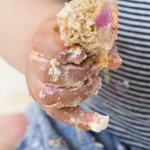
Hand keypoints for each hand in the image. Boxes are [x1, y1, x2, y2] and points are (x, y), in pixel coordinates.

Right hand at [26, 14, 120, 130]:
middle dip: (79, 74)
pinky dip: (81, 120)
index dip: (68, 53)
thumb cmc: (69, 34)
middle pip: (52, 75)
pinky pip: (61, 115)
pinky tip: (99, 121)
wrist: (47, 45)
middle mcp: (34, 65)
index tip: (82, 54)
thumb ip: (100, 40)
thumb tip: (115, 61)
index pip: (51, 49)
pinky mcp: (47, 102)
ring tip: (94, 81)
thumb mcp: (82, 28)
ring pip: (55, 98)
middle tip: (93, 67)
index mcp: (41, 39)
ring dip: (81, 92)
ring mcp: (38, 86)